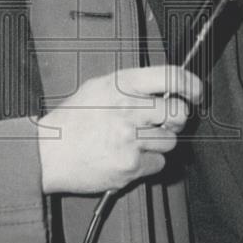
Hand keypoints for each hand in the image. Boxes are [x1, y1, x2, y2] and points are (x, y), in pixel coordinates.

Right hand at [37, 65, 201, 194]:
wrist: (46, 153)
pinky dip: (147, 163)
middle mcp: (127, 108)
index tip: (196, 93)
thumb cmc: (71, 121)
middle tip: (161, 124)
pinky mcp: (130, 165)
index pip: (170, 77)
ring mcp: (129, 138)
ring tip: (132, 142)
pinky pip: (158, 163)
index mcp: (121, 84)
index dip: (191, 85)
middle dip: (174, 121)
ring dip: (157, 144)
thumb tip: (163, 88)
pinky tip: (126, 156)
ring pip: (170, 141)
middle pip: (178, 114)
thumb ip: (130, 86)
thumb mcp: (97, 88)